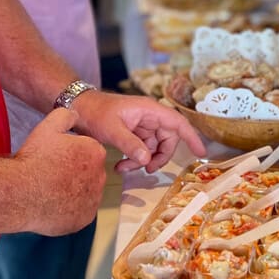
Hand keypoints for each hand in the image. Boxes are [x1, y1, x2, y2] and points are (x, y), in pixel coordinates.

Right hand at [12, 108, 106, 235]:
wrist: (20, 192)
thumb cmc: (34, 159)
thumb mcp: (47, 127)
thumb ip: (65, 116)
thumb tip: (75, 114)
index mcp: (95, 152)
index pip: (90, 152)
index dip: (72, 154)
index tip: (57, 158)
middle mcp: (101, 176)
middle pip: (90, 173)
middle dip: (76, 173)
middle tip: (53, 174)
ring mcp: (93, 200)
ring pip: (86, 193)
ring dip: (74, 191)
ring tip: (51, 190)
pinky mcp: (85, 219)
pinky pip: (79, 212)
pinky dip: (69, 210)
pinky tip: (52, 205)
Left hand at [71, 91, 205, 171]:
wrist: (78, 109)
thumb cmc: (95, 112)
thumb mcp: (112, 129)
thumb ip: (130, 144)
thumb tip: (147, 159)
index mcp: (150, 110)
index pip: (178, 123)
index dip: (192, 137)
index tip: (201, 153)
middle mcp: (150, 117)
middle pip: (168, 140)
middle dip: (159, 157)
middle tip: (147, 169)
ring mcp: (142, 126)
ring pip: (154, 148)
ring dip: (142, 161)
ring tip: (124, 168)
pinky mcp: (134, 133)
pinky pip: (142, 150)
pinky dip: (134, 160)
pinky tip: (120, 166)